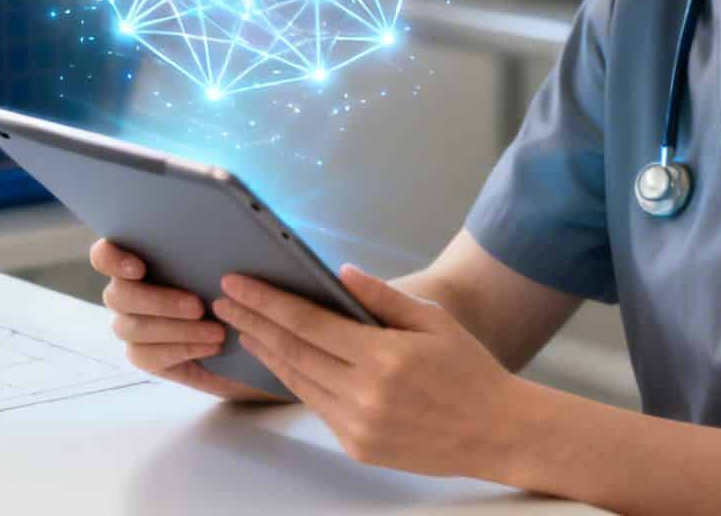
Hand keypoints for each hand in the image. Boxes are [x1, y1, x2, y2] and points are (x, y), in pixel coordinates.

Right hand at [89, 238, 283, 403]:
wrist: (243, 332)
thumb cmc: (225, 286)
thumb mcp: (218, 265)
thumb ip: (205, 250)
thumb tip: (216, 234)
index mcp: (134, 263)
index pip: (103, 256)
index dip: (112, 259)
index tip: (139, 267)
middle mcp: (124, 295)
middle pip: (119, 296)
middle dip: (159, 301)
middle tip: (197, 306)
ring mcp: (130, 327)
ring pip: (135, 329)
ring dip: (178, 329)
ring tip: (216, 332)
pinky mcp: (143, 356)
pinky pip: (150, 357)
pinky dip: (183, 350)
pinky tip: (211, 347)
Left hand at [213, 264, 531, 477]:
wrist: (496, 431)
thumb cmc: (469, 370)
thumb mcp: (433, 321)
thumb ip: (382, 297)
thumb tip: (339, 273)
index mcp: (383, 357)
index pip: (308, 322)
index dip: (267, 301)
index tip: (238, 284)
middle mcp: (364, 394)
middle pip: (292, 351)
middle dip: (253, 322)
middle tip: (223, 301)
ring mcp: (358, 425)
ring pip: (298, 381)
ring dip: (266, 352)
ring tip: (244, 328)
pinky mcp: (357, 446)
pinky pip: (316, 405)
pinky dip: (294, 380)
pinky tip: (281, 361)